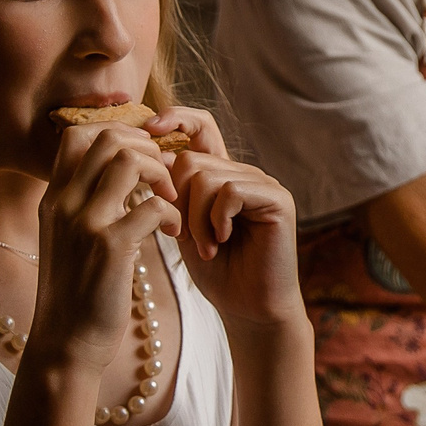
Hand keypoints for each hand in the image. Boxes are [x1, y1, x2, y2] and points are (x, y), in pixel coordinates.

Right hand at [33, 121, 180, 363]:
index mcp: (54, 198)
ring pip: (128, 160)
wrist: (65, 343)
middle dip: (147, 147)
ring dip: (162, 174)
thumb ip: (83, 205)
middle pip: (107, 137)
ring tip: (171, 200)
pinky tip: (173, 232)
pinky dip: (171, 212)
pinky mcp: (111, 247)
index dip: (118, 132)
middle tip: (165, 176)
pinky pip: (152, 205)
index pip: (77, 133)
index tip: (144, 156)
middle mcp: (64, 203)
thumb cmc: (75, 293)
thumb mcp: (68, 240)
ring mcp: (85, 222)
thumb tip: (115, 177)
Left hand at [149, 107, 304, 329]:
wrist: (249, 308)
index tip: (148, 126)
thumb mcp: (184, 226)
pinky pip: (230, 192)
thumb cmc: (216, 271)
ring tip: (206, 247)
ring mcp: (263, 184)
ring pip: (206, 176)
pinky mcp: (277, 199)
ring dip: (196, 219)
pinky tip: (222, 242)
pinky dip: (217, 220)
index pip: (200, 126)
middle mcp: (243, 173)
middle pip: (190, 159)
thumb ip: (173, 192)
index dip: (175, 117)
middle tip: (186, 236)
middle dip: (177, 201)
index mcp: (221, 175)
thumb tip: (155, 154)